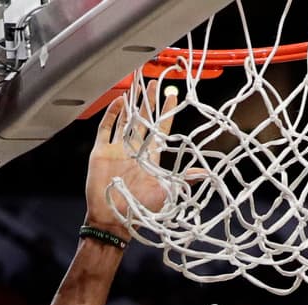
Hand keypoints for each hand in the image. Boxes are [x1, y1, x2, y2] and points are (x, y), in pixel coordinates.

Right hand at [84, 85, 179, 240]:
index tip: (172, 96)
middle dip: (149, 102)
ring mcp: (118, 149)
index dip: (166, 113)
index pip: (160, 129)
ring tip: (136, 85)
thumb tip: (206, 174)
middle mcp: (135, 151)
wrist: (114, 218)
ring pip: (125, 120)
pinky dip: (112, 114)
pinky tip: (118, 101)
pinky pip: (106, 128)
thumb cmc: (141, 208)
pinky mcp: (102, 151)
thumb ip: (185, 179)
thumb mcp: (167, 192)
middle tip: (153, 83)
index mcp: (151, 158)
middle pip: (143, 120)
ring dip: (131, 104)